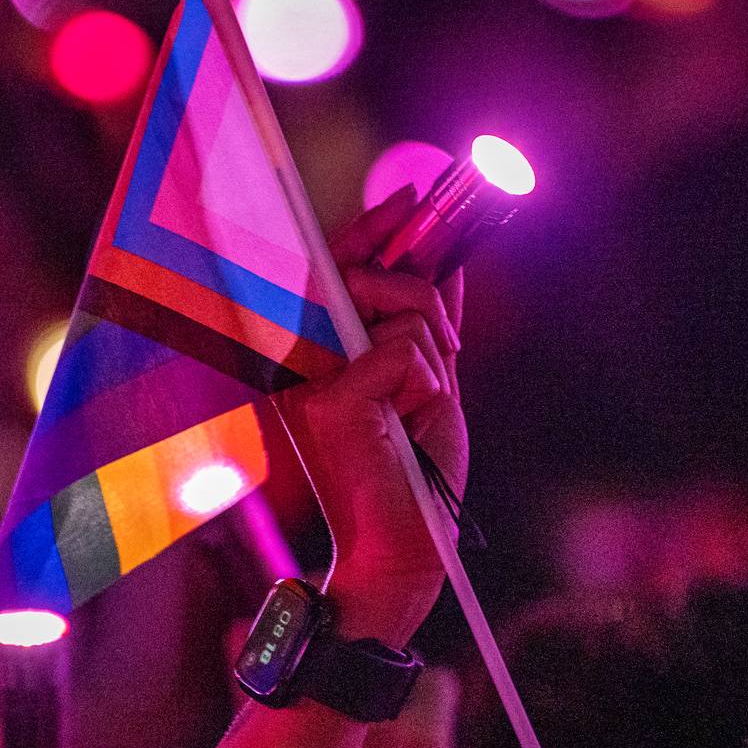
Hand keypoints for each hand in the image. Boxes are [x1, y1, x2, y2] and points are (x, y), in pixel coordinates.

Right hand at [277, 188, 468, 641]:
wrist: (402, 550)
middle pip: (370, 273)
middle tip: (446, 345)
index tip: (412, 197)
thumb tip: (449, 263)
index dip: (374, 226)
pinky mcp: (326, 398)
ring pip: (403, 310)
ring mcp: (305, 374)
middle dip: (421, 291)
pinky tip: (411, 421)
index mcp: (315, 350)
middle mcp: (298, 355)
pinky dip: (428, 383)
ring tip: (422, 406)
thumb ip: (429, 324)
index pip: (336, 268)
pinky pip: (404, 350)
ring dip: (435, 353)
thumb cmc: (414, 477)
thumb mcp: (431, 384)